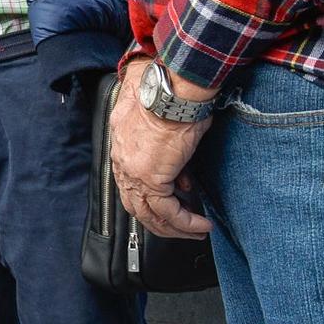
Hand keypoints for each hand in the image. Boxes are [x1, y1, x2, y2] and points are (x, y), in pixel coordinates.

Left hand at [110, 58, 213, 239]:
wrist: (171, 92)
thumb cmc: (170, 98)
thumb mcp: (163, 127)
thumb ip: (166, 154)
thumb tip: (180, 177)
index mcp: (122, 148)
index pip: (131, 185)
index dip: (152, 200)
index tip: (174, 204)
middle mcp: (123, 163)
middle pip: (136, 205)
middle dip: (161, 222)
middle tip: (182, 229)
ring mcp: (134, 173)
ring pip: (150, 214)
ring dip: (175, 228)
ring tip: (195, 231)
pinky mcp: (151, 179)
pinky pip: (168, 212)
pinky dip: (186, 223)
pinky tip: (200, 225)